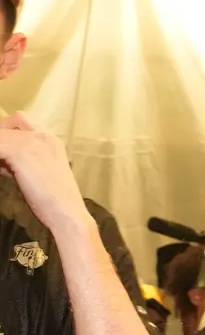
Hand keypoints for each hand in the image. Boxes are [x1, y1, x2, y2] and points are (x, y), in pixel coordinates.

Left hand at [0, 113, 88, 232]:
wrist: (68, 216)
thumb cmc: (56, 204)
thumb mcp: (40, 177)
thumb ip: (23, 165)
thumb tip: (3, 164)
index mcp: (53, 142)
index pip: (26, 125)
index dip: (11, 134)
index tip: (5, 155)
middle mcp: (46, 136)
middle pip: (17, 119)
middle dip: (3, 131)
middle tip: (1, 154)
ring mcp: (34, 142)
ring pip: (3, 134)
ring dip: (0, 147)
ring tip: (2, 165)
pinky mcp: (21, 151)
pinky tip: (0, 169)